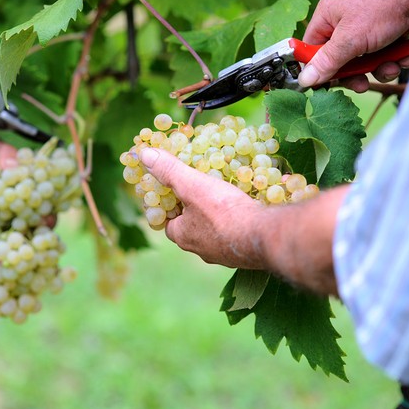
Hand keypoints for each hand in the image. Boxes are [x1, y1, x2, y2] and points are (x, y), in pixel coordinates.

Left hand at [139, 148, 267, 269]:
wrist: (263, 236)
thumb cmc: (223, 212)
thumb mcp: (192, 185)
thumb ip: (169, 171)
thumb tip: (144, 154)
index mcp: (183, 236)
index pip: (165, 220)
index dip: (166, 202)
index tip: (171, 188)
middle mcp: (201, 250)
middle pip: (190, 226)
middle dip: (193, 208)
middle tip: (198, 187)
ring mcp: (225, 253)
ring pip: (214, 231)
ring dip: (216, 215)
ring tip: (223, 193)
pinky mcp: (246, 252)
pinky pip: (236, 233)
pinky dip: (237, 220)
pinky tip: (246, 206)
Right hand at [299, 0, 408, 91]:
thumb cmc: (384, 7)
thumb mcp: (350, 39)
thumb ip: (327, 62)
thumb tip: (304, 80)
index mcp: (327, 18)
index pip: (311, 50)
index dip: (318, 69)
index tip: (327, 85)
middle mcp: (344, 23)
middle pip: (339, 61)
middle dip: (355, 74)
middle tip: (362, 83)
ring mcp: (366, 29)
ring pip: (363, 63)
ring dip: (378, 69)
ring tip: (391, 66)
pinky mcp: (385, 34)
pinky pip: (382, 57)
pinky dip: (393, 60)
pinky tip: (404, 56)